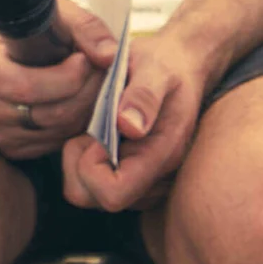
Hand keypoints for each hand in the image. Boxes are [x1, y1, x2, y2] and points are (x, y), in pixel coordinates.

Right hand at [0, 0, 113, 161]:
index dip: (70, 77)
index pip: (32, 88)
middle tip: (99, 72)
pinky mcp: (9, 147)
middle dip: (86, 93)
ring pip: (60, 131)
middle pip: (53, 114)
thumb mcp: (49, 12)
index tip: (85, 58)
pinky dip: (74, 125)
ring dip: (85, 110)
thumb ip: (84, 28)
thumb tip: (110, 56)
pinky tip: (76, 102)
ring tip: (90, 84)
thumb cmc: (22, 26)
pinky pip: (54, 143)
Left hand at [64, 33, 206, 210]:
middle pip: (94, 198)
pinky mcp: (136, 175)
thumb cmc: (164, 65)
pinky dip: (91, 162)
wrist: (183, 65)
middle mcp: (157, 177)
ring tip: (96, 129)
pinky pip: (99, 184)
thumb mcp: (155, 68)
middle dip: (79, 166)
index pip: (112, 194)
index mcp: (161, 155)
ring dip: (84, 163)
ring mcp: (148, 180)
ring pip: (93, 194)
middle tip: (88, 131)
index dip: (90, 169)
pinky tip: (102, 135)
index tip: (93, 136)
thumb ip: (144, 96)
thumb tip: (130, 127)